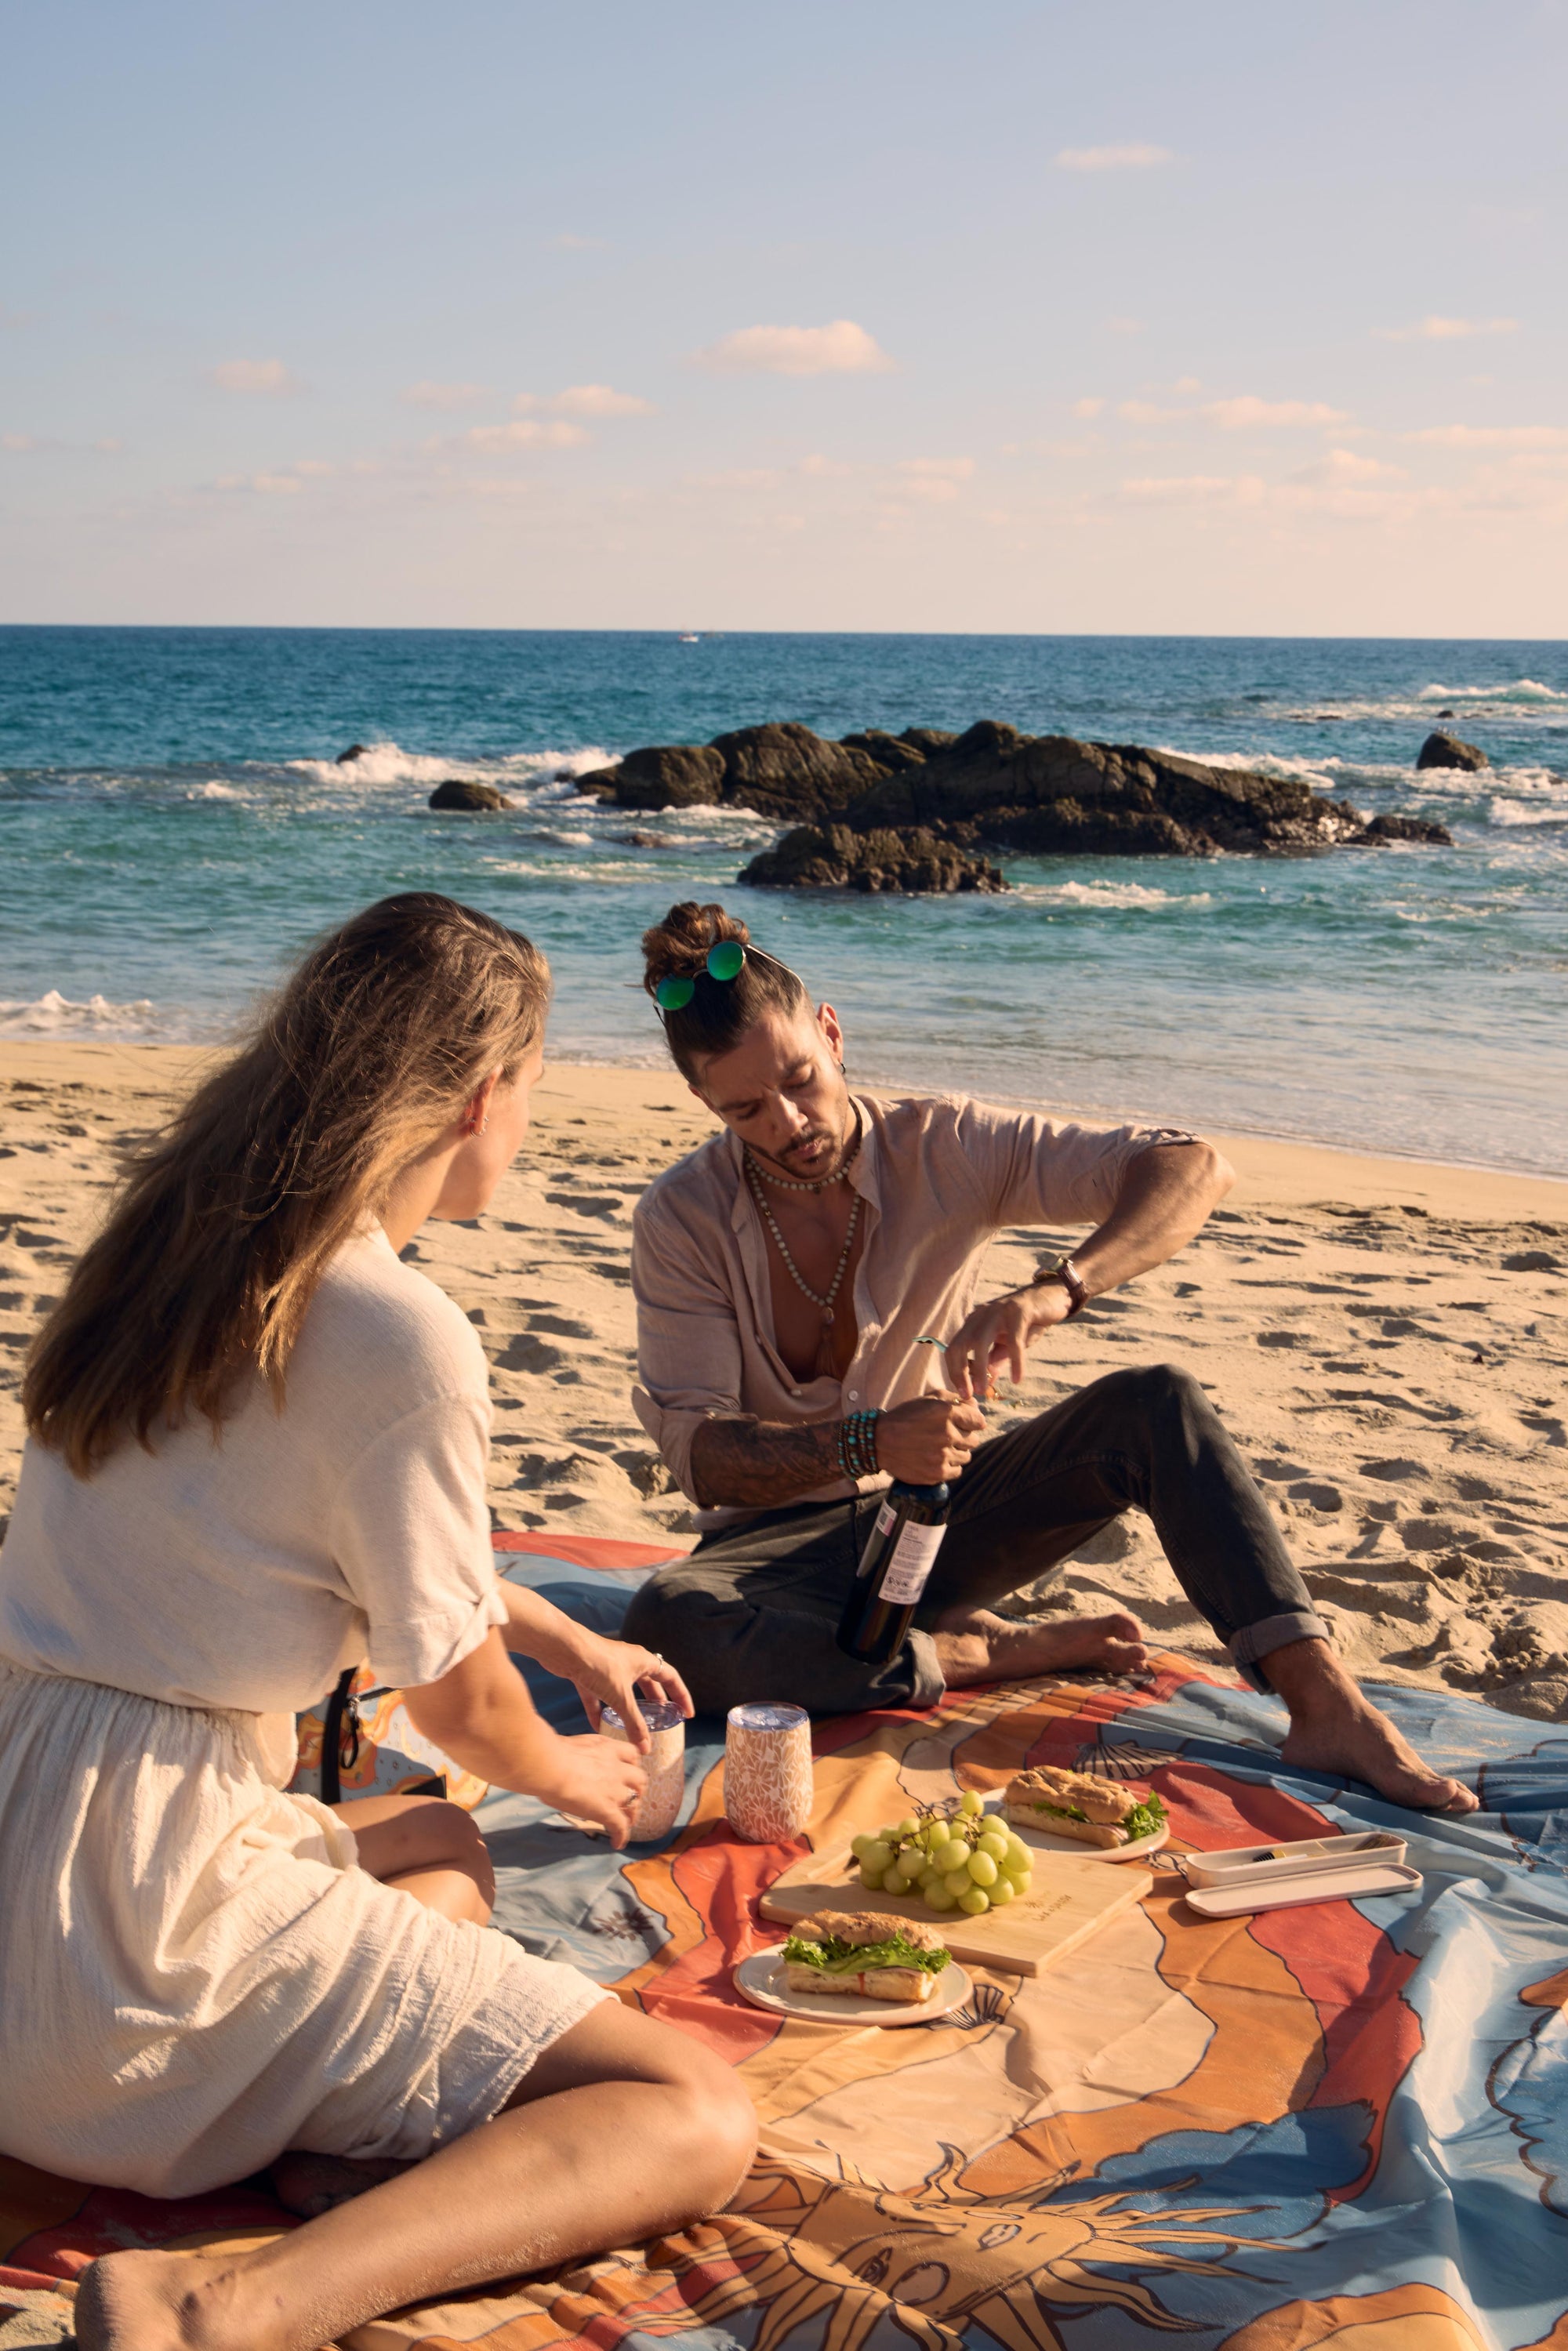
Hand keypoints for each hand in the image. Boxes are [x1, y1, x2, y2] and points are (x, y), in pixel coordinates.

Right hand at [536, 1732, 648, 1849]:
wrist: (551, 1766)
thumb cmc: (552, 1753)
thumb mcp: (574, 1745)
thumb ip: (581, 1754)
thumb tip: (569, 1762)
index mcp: (607, 1748)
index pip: (631, 1754)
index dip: (631, 1765)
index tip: (627, 1771)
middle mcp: (616, 1768)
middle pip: (639, 1779)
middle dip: (637, 1789)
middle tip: (630, 1798)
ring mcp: (614, 1790)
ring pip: (634, 1803)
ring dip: (632, 1813)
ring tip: (627, 1822)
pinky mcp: (608, 1810)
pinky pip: (620, 1826)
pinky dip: (621, 1835)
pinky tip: (617, 1843)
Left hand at [568, 1631, 693, 1752]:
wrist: (563, 1647)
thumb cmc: (597, 1664)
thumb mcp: (620, 1696)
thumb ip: (634, 1723)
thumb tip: (646, 1748)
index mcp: (643, 1661)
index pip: (670, 1678)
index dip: (681, 1696)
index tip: (687, 1714)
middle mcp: (628, 1662)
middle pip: (649, 1682)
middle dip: (656, 1701)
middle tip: (663, 1719)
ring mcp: (608, 1668)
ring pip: (624, 1690)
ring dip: (629, 1707)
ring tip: (634, 1726)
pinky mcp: (589, 1674)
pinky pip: (598, 1696)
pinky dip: (600, 1711)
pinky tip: (599, 1727)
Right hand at [876, 1393, 986, 1483]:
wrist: (880, 1442)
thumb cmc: (905, 1417)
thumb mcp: (928, 1399)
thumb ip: (955, 1399)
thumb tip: (976, 1407)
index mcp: (946, 1413)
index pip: (979, 1421)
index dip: (972, 1422)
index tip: (964, 1423)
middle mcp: (947, 1435)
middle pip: (973, 1440)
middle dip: (963, 1437)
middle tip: (947, 1436)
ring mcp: (942, 1456)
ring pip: (966, 1456)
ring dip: (957, 1452)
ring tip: (939, 1448)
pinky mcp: (937, 1473)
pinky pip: (957, 1471)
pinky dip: (949, 1466)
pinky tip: (936, 1459)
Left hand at [944, 1283, 1068, 1399]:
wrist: (1051, 1298)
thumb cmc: (1027, 1323)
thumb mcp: (1008, 1344)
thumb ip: (995, 1361)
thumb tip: (985, 1384)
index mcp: (974, 1322)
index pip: (954, 1348)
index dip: (955, 1372)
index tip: (963, 1392)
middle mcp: (982, 1315)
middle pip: (959, 1344)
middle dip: (960, 1372)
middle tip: (969, 1394)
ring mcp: (999, 1311)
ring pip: (980, 1342)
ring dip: (979, 1369)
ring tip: (983, 1390)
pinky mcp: (1019, 1312)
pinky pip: (1014, 1342)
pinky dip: (1015, 1362)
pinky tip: (1017, 1379)